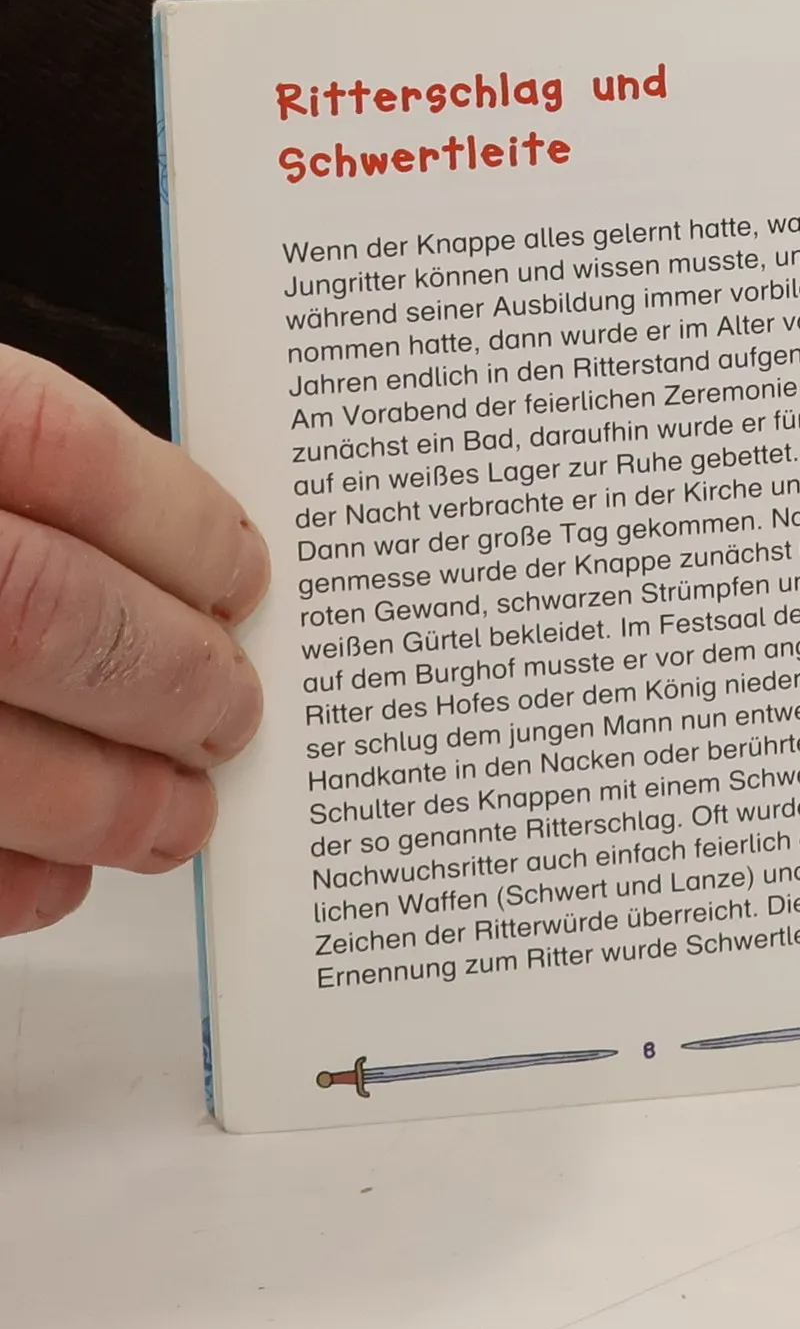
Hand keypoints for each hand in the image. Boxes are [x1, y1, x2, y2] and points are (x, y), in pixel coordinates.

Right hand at [0, 348, 266, 936]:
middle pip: (46, 614)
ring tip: (177, 814)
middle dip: (172, 677)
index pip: (60, 452)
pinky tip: (58, 873)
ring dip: (108, 799)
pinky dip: (5, 877)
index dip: (178, 524)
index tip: (246, 576)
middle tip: (236, 711)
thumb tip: (175, 558)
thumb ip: (17, 478)